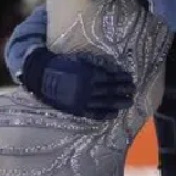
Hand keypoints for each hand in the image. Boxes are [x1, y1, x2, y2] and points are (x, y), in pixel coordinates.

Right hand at [19, 47, 134, 119]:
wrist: (42, 76)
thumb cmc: (62, 65)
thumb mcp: (79, 61)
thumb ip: (95, 66)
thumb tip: (112, 70)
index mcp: (88, 75)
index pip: (110, 78)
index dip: (122, 79)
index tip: (130, 78)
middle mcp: (87, 89)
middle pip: (110, 91)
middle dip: (124, 91)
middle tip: (133, 90)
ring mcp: (82, 101)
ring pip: (105, 103)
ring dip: (119, 103)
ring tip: (129, 102)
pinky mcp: (77, 110)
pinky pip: (94, 114)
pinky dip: (105, 114)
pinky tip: (114, 113)